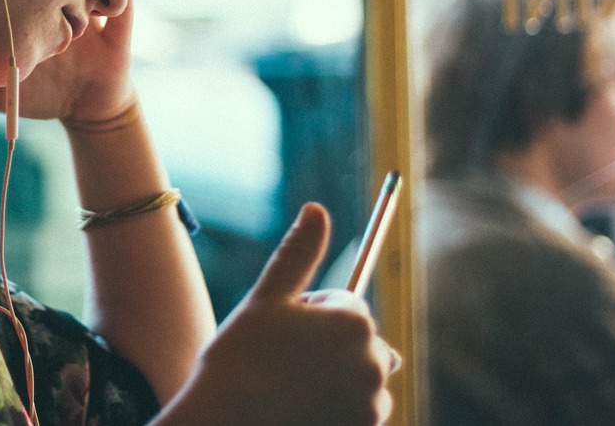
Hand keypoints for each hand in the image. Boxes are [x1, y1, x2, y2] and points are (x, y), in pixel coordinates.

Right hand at [164, 203, 397, 425]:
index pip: (345, 303)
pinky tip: (303, 409)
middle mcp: (374, 362)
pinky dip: (339, 406)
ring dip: (335, 376)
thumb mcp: (266, 300)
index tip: (281, 333)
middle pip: (358, 339)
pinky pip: (361, 408)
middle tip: (282, 361)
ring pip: (360, 374)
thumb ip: (299, 253)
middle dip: (327, 344)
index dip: (310, 314)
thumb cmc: (240, 361)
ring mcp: (373, 402)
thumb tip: (317, 208)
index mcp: (354, 322)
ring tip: (290, 387)